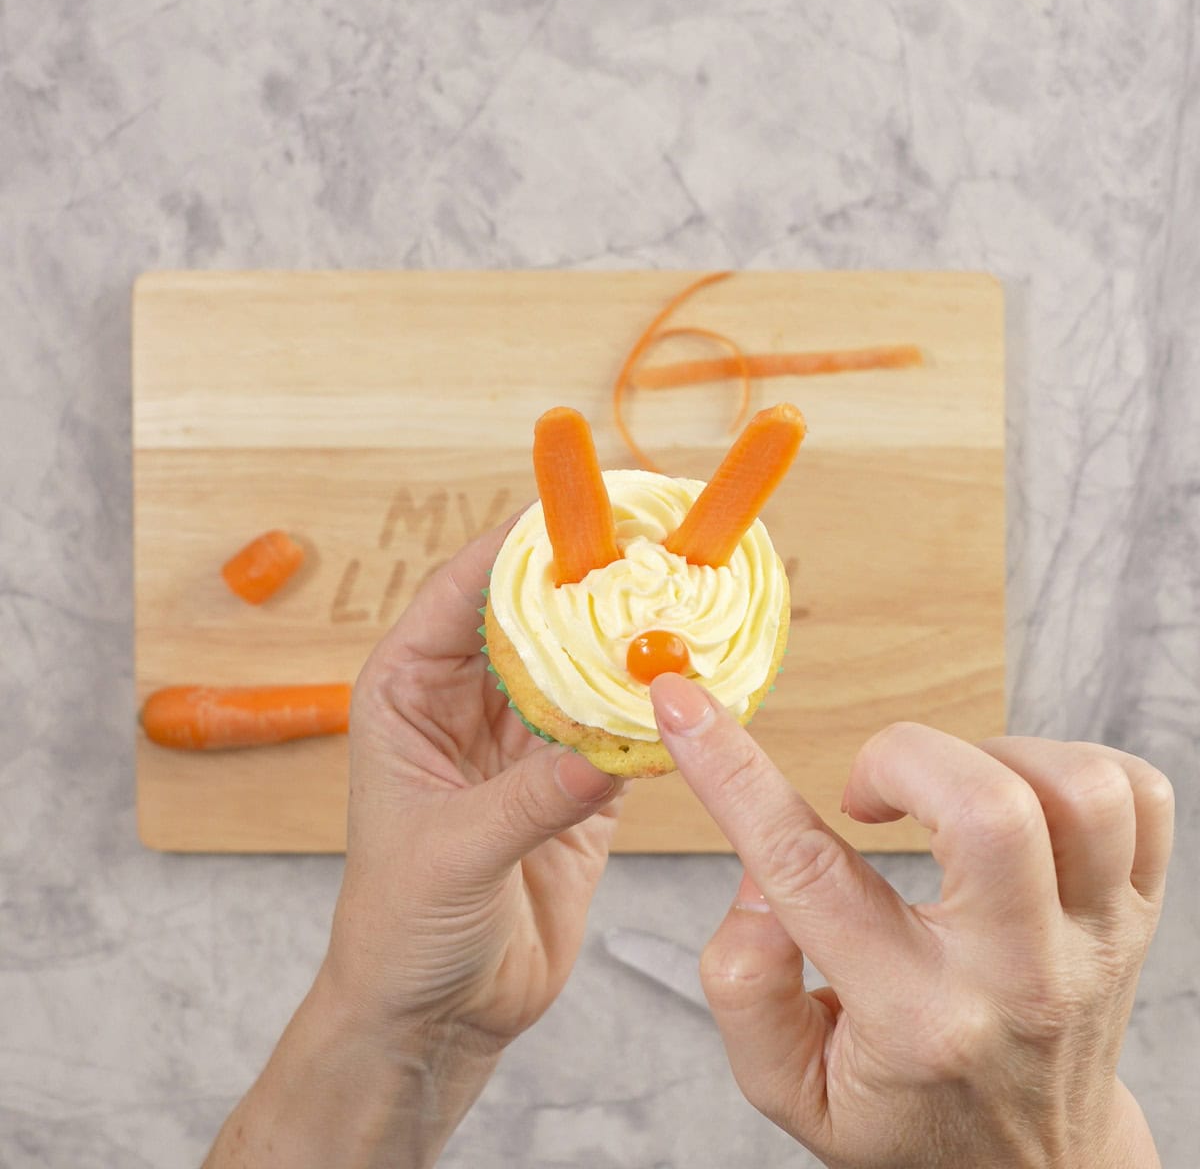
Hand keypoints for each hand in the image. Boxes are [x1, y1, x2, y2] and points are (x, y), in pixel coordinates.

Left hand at [205, 520, 623, 1168]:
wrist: (435, 1013)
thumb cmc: (400, 929)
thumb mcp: (452, 855)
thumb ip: (529, 800)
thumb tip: (606, 751)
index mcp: (409, 692)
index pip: (461, 592)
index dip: (517, 546)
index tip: (578, 513)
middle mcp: (467, 704)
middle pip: (532, 618)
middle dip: (588, 585)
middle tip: (652, 549)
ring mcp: (524, 742)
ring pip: (581, 668)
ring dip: (627, 646)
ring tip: (684, 607)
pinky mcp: (573, 785)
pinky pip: (617, 731)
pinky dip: (652, 715)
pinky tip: (691, 693)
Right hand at [651, 675, 1171, 1168]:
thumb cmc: (904, 1116)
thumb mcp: (788, 1087)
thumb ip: (743, 985)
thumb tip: (761, 879)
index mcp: (913, 1017)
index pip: (807, 869)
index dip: (731, 772)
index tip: (683, 707)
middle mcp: (1015, 975)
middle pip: (986, 808)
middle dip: (897, 758)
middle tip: (865, 796)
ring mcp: (1094, 941)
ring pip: (1075, 789)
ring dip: (989, 757)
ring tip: (945, 797)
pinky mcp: (1138, 914)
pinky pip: (1137, 794)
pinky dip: (1067, 766)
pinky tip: (1015, 799)